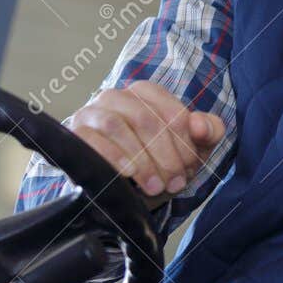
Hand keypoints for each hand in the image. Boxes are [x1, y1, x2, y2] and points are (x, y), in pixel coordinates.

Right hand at [67, 82, 225, 208]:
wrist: (121, 189)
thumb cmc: (158, 161)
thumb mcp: (190, 149)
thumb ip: (208, 131)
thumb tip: (201, 124)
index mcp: (146, 93)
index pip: (171, 111)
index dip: (184, 142)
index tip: (189, 168)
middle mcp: (116, 96)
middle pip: (144, 118)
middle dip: (164, 154)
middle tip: (174, 183)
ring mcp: (91, 113)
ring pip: (116, 126)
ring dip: (141, 159)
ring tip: (154, 186)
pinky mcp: (73, 133)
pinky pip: (89, 139)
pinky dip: (112, 156)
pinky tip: (128, 174)